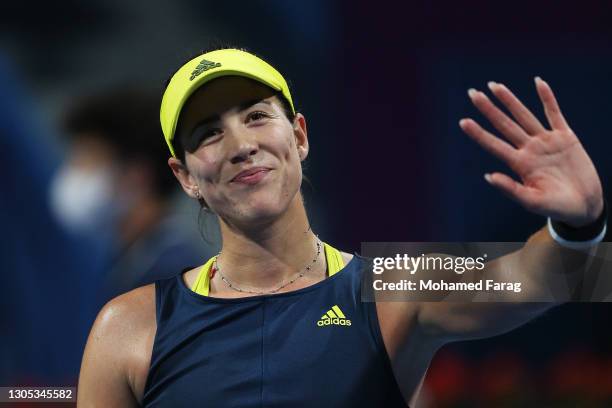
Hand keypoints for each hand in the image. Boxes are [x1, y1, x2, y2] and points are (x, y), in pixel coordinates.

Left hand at [460, 77, 603, 226]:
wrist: (584, 207)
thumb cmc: (556, 208)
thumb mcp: (533, 202)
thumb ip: (511, 189)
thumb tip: (488, 177)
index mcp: (520, 164)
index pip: (494, 145)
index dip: (479, 133)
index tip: (463, 121)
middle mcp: (529, 149)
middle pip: (505, 125)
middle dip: (489, 109)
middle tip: (472, 93)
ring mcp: (546, 142)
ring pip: (524, 116)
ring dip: (510, 100)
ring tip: (494, 86)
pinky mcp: (566, 138)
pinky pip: (555, 114)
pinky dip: (547, 98)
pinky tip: (538, 83)